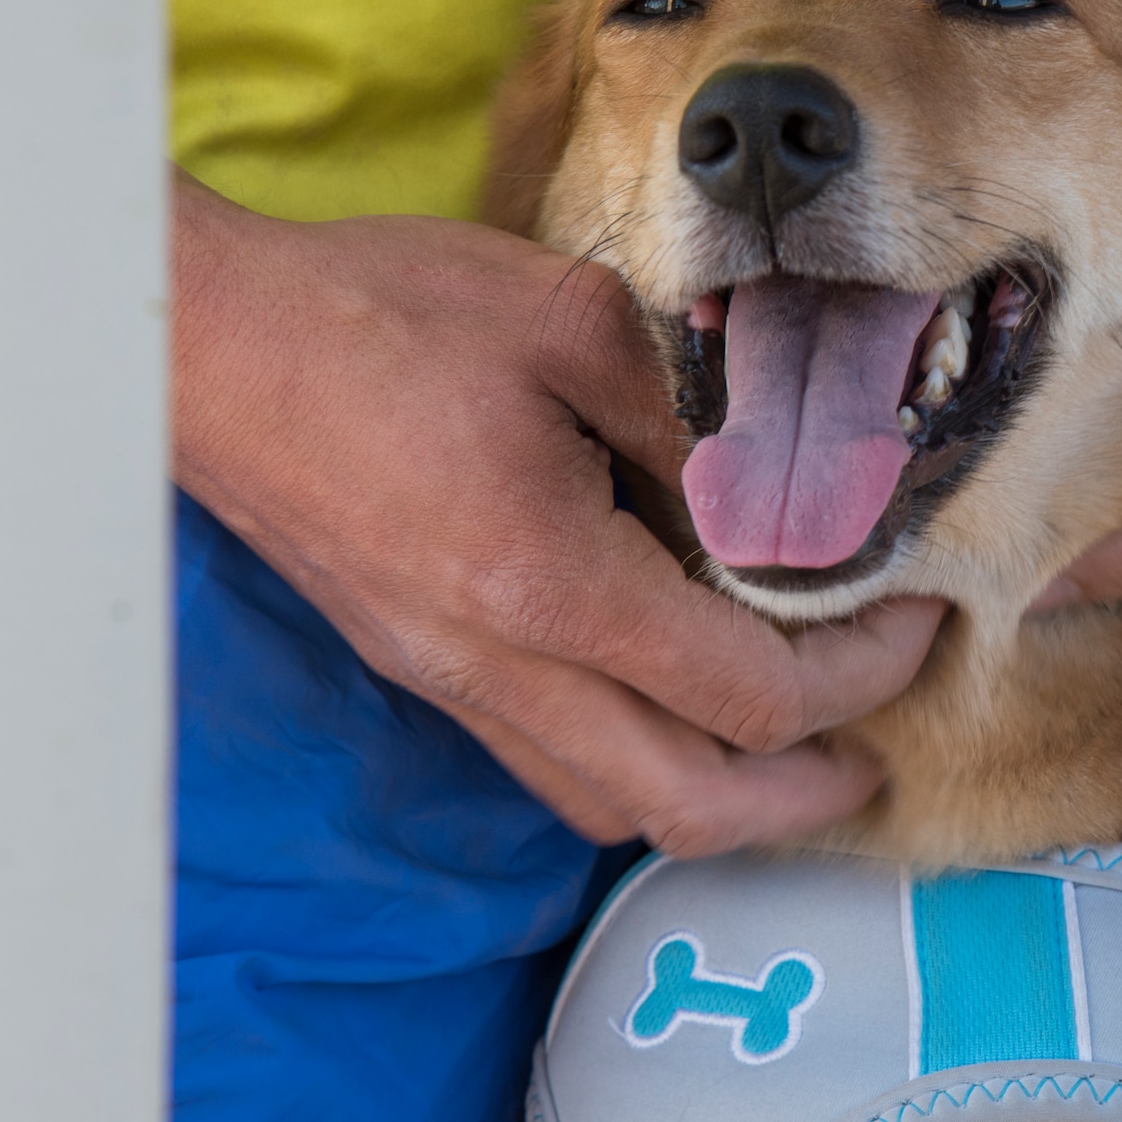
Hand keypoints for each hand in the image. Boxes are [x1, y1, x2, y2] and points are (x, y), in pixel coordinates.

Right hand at [171, 174, 943, 854]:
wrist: (207, 349)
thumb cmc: (375, 314)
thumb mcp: (568, 324)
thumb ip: (688, 421)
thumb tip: (776, 497)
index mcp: (548, 582)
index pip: (747, 692)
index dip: (858, 674)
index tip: (913, 616)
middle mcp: (497, 665)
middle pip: (684, 807)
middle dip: (805, 795)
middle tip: (878, 751)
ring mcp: (450, 678)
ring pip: (608, 806)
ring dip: (718, 796)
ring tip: (792, 745)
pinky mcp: (420, 663)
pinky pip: (549, 763)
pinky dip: (637, 763)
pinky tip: (670, 703)